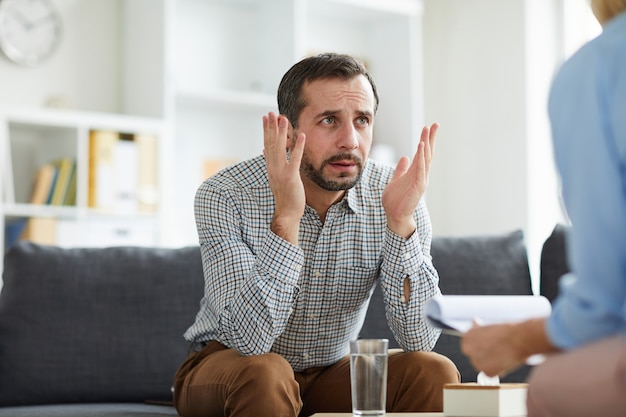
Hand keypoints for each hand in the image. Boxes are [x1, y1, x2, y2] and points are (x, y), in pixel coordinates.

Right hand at [263, 112, 305, 243]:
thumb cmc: (285, 196)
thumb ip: (274, 165)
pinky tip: (301, 135)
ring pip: (280, 148)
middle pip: (271, 143)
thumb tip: (268, 153)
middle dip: (271, 127)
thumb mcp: (278, 178)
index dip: (266, 130)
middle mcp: (273, 168)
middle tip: (271, 112)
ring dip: (282, 132)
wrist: (286, 213)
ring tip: (283, 118)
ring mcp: (280, 172)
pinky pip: (294, 159)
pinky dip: (297, 146)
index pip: (267, 145)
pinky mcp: (290, 178)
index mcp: (270, 167)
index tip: (266, 117)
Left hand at [382, 123, 437, 237]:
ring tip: (428, 130)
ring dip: (427, 143)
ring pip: (426, 158)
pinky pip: (420, 168)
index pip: (422, 153)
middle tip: (435, 124)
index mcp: (415, 172)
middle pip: (427, 153)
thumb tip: (405, 158)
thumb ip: (401, 169)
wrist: (395, 215)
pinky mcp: (419, 185)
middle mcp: (421, 174)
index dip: (426, 140)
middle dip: (430, 138)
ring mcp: (421, 179)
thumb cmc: (395, 200)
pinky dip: (421, 157)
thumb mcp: (396, 180)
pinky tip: (421, 146)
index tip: (428, 127)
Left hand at [461, 322, 523, 376]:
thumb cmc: (507, 331)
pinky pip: (491, 374)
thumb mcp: (488, 327)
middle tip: (498, 351)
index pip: (468, 346)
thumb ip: (479, 330)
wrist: (519, 338)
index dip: (480, 346)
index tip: (489, 345)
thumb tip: (474, 323)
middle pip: (474, 357)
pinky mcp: (487, 372)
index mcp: (467, 337)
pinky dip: (499, 370)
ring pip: (483, 366)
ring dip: (491, 364)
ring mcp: (476, 362)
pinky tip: (506, 361)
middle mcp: (468, 350)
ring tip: (504, 354)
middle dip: (484, 356)